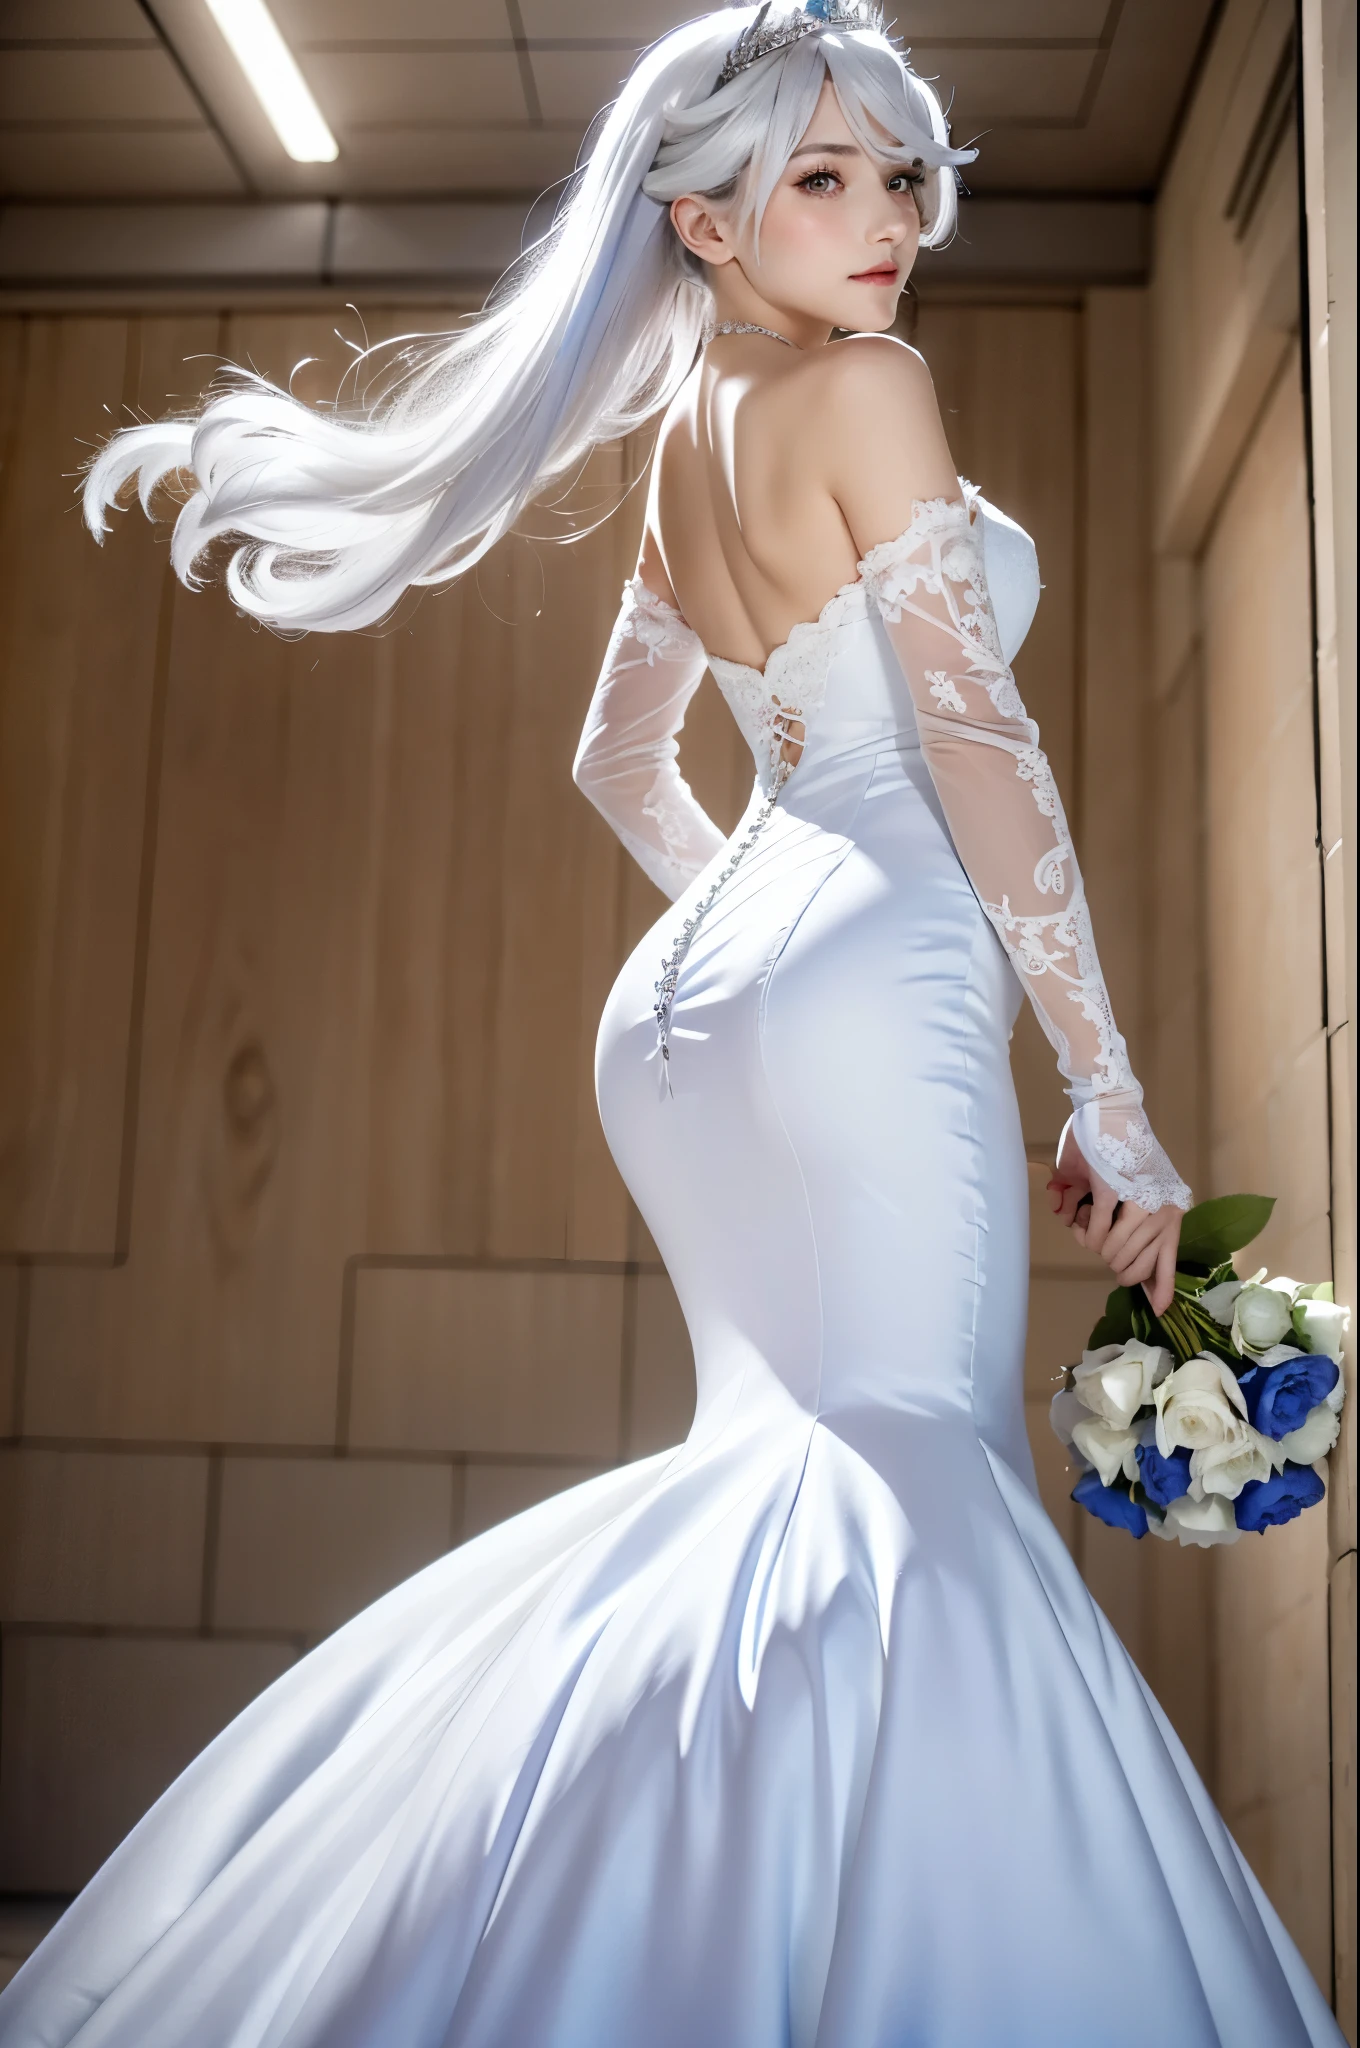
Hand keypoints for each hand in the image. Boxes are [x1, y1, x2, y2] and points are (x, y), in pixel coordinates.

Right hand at [1046, 1128, 1180, 1315]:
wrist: (1111, 1111)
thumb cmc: (1119, 1150)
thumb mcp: (1130, 1192)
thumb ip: (1125, 1225)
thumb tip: (1109, 1255)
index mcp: (1171, 1212)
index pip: (1168, 1261)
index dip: (1160, 1288)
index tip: (1158, 1310)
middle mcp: (1163, 1212)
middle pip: (1132, 1265)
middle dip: (1110, 1262)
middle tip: (1094, 1241)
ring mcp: (1141, 1204)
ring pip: (1114, 1252)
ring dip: (1093, 1245)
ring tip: (1084, 1225)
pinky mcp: (1115, 1194)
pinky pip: (1097, 1232)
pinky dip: (1086, 1232)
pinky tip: (1080, 1223)